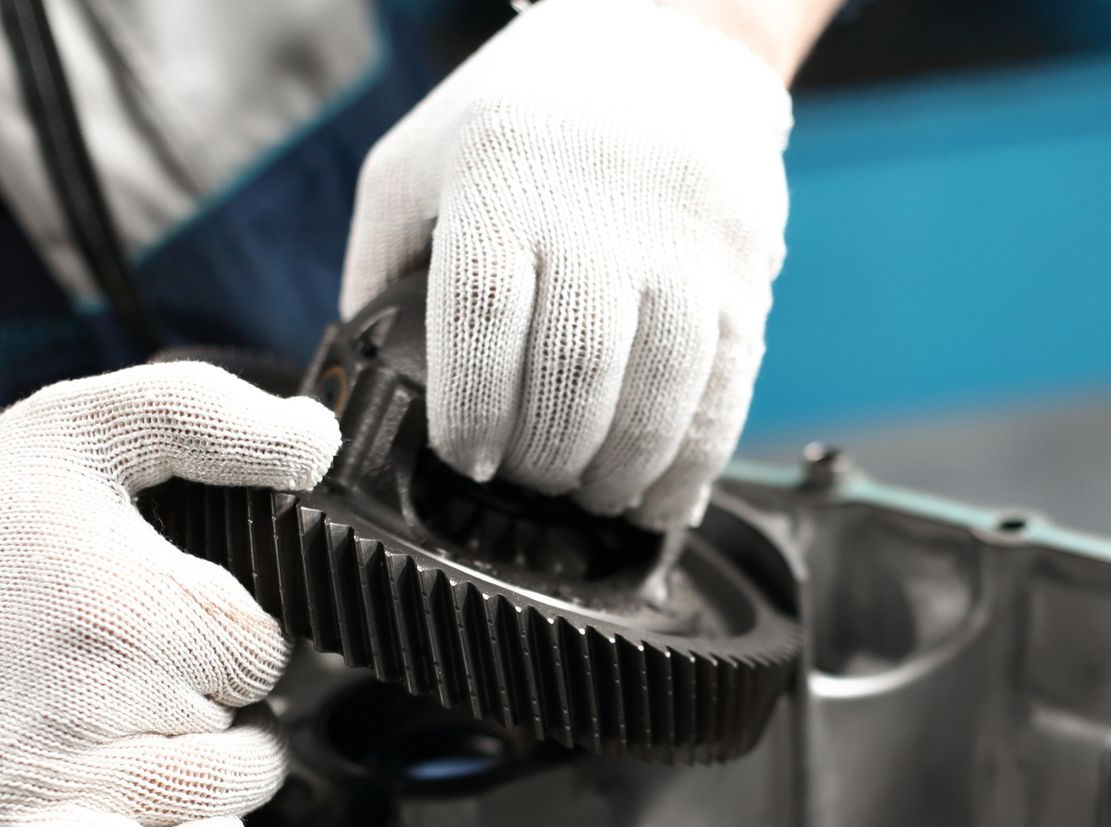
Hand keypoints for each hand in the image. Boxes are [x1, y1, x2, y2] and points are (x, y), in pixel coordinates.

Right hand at [0, 364, 340, 826]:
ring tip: (137, 730)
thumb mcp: (83, 426)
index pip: (261, 651)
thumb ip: (212, 417)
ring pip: (219, 807)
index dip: (230, 635)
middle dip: (211, 705)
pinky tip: (176, 826)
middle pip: (246, 732)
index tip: (167, 617)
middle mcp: (87, 699)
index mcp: (116, 600)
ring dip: (206, 780)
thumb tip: (314, 440)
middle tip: (133, 671)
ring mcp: (50, 784)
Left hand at [341, 0, 793, 529]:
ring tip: (588, 496)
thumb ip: (383, 264)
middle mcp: (597, 208)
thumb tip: (368, 378)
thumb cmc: (525, 112)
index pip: (482, 319)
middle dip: (544, 456)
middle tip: (526, 481)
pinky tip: (660, 497)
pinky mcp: (743, 268)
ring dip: (618, 471)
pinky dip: (693, 462)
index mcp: (500, 174)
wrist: (670, 39)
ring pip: (656, 393)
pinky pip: (726, 387)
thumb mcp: (419, 156)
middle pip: (573, 371)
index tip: (465, 457)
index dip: (473, 411)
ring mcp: (682, 241)